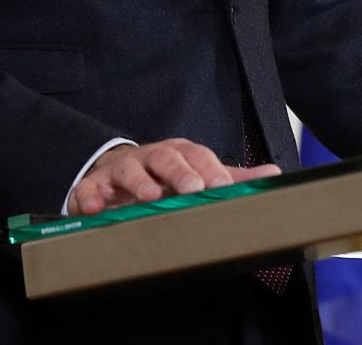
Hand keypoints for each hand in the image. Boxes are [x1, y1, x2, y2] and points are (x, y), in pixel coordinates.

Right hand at [67, 138, 280, 215]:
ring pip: (129, 170)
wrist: (115, 171)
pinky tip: (96, 208)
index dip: (210, 170)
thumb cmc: (164, 174)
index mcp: (179, 153)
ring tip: (149, 196)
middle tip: (193, 189)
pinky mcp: (94, 186)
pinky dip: (90, 197)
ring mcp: (121, 170)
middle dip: (180, 172)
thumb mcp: (199, 172)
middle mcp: (151, 156)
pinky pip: (88, 190)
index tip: (223, 186)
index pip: (198, 155)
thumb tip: (273, 174)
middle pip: (166, 158)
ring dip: (139, 182)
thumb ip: (233, 176)